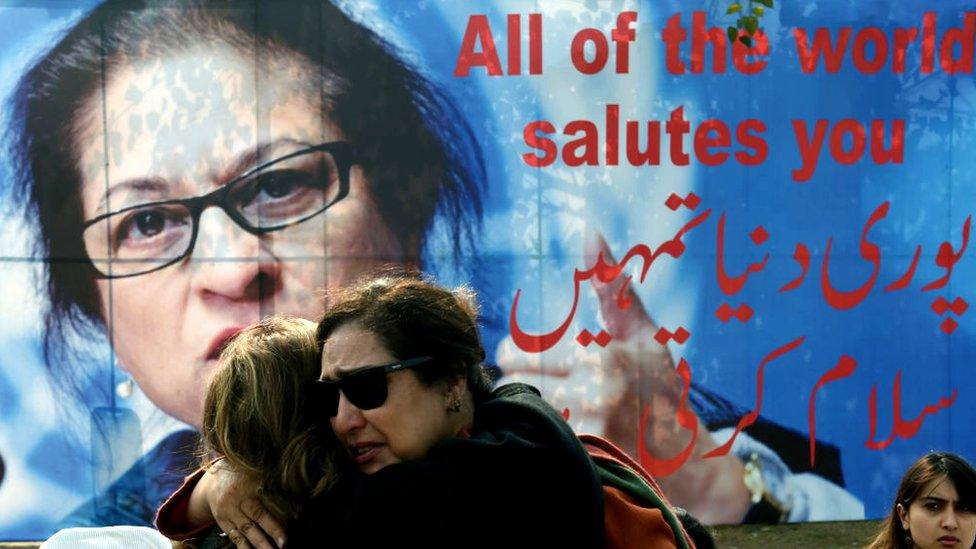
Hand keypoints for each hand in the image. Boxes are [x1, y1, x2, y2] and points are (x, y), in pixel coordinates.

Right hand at [192, 460, 286, 548]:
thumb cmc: (244, 479)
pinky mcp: (223, 522)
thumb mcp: (257, 477)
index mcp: (250, 485)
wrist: (214, 482)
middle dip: (271, 531)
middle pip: (256, 516)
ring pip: (245, 530)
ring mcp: (229, 512)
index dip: (279, 511)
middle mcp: (239, 499)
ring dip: (259, 544)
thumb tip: (295, 506)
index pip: (268, 499)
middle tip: (284, 544)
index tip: (295, 519)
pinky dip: (245, 547)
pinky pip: (235, 537)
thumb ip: (273, 488)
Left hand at [497, 231, 749, 522]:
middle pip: (521, 386)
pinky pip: (541, 444)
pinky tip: (542, 435)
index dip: (512, 355)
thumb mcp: (641, 330)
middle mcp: (595, 395)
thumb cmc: (660, 384)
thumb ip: (611, 285)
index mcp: (601, 357)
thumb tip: (589, 230)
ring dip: (521, 411)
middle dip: (513, 382)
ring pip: (528, 415)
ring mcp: (591, 433)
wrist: (687, 457)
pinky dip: (535, 438)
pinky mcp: (587, 462)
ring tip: (529, 406)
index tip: (511, 355)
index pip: (527, 354)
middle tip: (514, 380)